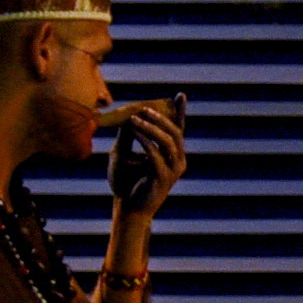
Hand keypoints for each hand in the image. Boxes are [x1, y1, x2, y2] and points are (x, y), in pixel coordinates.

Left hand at [98, 99, 187, 214]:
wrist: (126, 206)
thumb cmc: (125, 181)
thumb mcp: (121, 152)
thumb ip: (126, 136)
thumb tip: (127, 115)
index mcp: (171, 154)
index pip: (178, 129)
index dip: (180, 112)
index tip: (181, 95)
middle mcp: (177, 160)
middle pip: (176, 133)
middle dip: (161, 119)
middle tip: (144, 109)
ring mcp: (173, 170)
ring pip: (169, 143)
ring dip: (152, 128)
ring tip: (136, 119)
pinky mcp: (164, 179)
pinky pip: (157, 156)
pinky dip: (146, 142)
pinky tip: (135, 132)